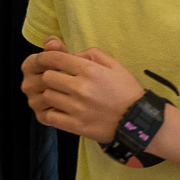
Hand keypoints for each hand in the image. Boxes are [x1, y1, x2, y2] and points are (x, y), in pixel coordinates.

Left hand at [21, 36, 143, 142]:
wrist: (137, 120)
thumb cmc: (126, 91)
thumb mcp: (114, 65)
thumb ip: (91, 54)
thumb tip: (70, 55)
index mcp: (89, 70)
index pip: (55, 59)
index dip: (43, 57)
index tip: (42, 60)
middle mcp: (80, 88)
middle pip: (47, 77)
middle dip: (47, 76)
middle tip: (52, 79)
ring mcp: (77, 108)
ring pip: (47, 96)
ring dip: (49, 94)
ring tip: (56, 95)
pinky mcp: (76, 125)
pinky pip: (50, 116)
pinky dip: (49, 112)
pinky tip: (57, 110)